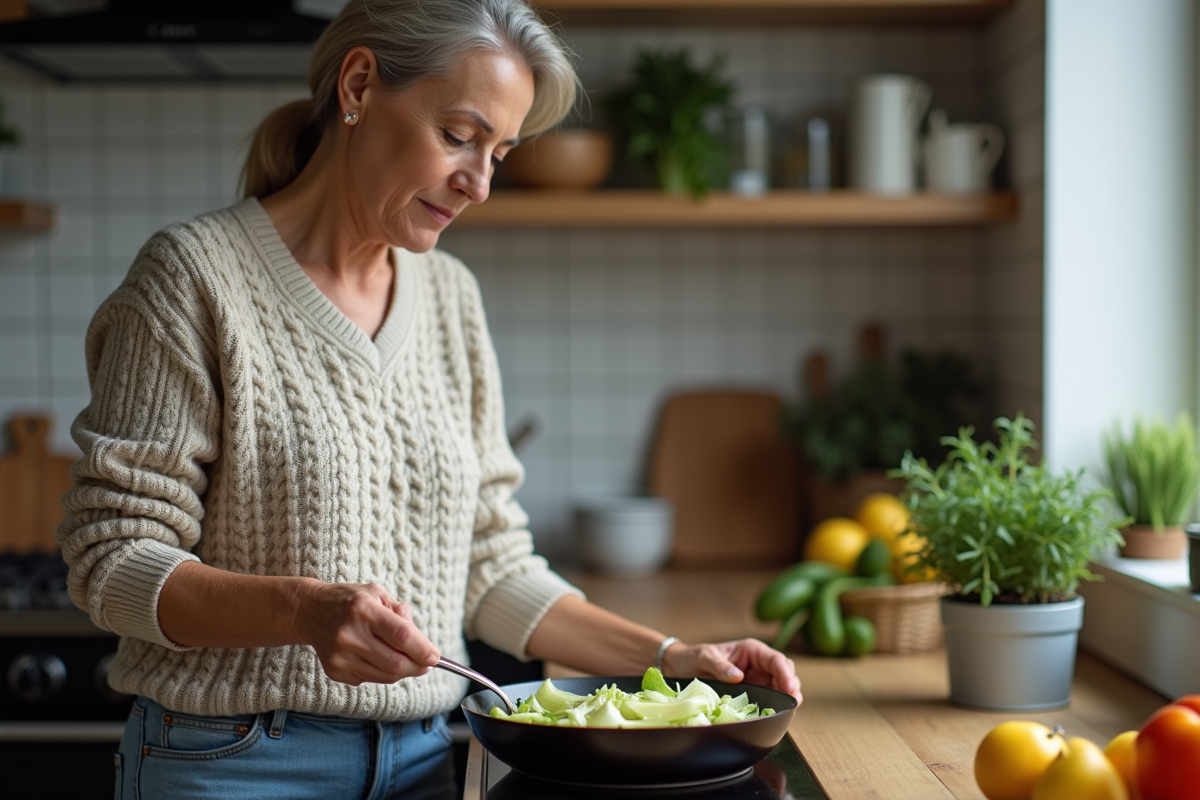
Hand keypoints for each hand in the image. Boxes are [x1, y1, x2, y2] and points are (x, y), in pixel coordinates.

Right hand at [294, 582, 438, 685]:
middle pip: (396, 663)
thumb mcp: (377, 594)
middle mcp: (350, 634)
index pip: (401, 635)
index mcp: (364, 610)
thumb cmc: (351, 600)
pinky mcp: (335, 671)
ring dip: (402, 671)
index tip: (435, 657)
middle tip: (426, 664)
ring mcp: (340, 656)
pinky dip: (382, 673)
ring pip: (385, 676)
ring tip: (404, 659)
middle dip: (418, 667)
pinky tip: (376, 656)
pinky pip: (370, 679)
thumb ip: (401, 614)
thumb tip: (421, 643)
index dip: (422, 649)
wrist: (310, 611)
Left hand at [663, 638, 801, 701]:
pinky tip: (777, 711)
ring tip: (788, 708)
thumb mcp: (703, 657)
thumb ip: (720, 666)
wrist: (680, 668)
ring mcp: (756, 679)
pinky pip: (770, 698)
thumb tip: (738, 676)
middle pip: (784, 673)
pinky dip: (776, 703)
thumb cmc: (692, 658)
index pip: (776, 659)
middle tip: (792, 702)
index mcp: (750, 650)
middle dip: (791, 686)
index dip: (786, 674)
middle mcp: (757, 663)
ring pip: (781, 686)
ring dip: (787, 696)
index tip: (789, 688)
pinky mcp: (752, 692)